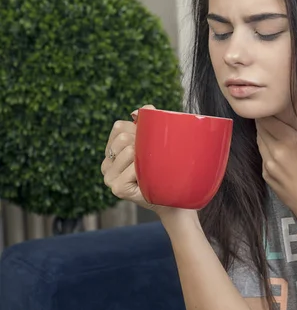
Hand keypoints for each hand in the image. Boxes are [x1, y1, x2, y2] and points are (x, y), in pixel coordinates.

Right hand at [100, 104, 195, 221]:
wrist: (176, 198)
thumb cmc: (167, 168)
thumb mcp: (158, 143)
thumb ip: (149, 123)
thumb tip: (139, 111)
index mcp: (112, 151)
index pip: (118, 127)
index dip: (138, 130)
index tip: (151, 142)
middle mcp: (106, 164)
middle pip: (123, 137)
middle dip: (144, 143)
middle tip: (154, 159)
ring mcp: (109, 178)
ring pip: (129, 150)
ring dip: (147, 158)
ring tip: (152, 170)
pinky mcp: (117, 189)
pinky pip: (132, 168)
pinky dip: (146, 171)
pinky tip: (149, 181)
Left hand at [256, 116, 296, 222]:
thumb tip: (295, 113)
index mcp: (289, 144)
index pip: (268, 119)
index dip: (269, 111)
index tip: (274, 106)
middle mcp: (274, 154)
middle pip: (261, 128)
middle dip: (266, 120)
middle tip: (275, 115)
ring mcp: (267, 166)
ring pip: (260, 140)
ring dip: (266, 133)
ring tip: (277, 130)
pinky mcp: (265, 175)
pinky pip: (263, 155)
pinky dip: (268, 148)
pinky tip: (280, 149)